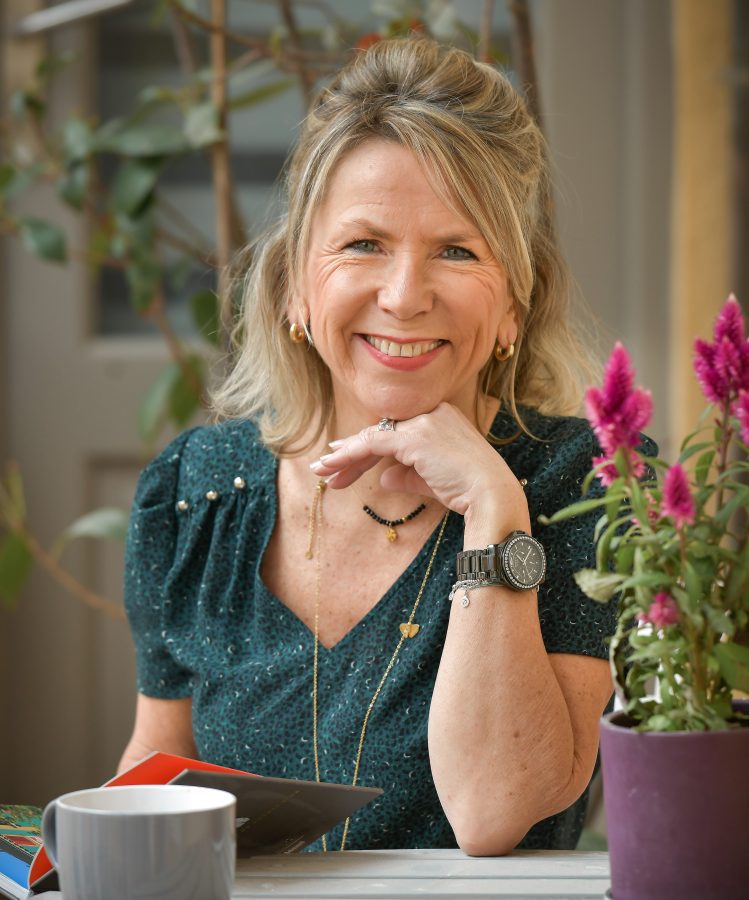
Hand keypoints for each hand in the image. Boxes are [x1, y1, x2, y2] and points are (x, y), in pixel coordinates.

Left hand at [309, 402, 528, 524]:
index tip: (342, 459)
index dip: (366, 447)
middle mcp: (432, 412)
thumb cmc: (468, 491)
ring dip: (344, 456)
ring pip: (373, 437)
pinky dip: (350, 455)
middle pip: (381, 432)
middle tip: (324, 469)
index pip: (395, 431)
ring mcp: (423, 421)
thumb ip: (406, 475)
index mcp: (440, 417)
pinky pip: (373, 443)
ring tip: (320, 471)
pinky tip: (333, 467)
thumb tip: (383, 477)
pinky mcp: (415, 436)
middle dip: (351, 453)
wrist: (491, 495)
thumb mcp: (432, 481)